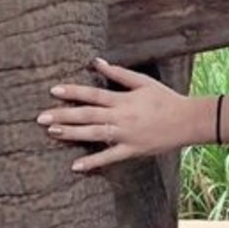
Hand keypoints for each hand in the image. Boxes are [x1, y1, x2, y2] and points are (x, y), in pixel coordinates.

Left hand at [37, 57, 196, 171]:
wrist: (187, 121)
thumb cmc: (164, 99)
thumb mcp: (143, 82)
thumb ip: (118, 73)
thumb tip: (97, 62)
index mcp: (123, 99)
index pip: (93, 94)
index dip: (73, 92)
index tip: (53, 91)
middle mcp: (121, 117)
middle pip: (88, 115)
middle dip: (64, 116)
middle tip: (41, 117)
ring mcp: (126, 135)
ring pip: (94, 135)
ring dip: (72, 134)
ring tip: (52, 133)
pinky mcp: (132, 150)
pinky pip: (110, 157)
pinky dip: (93, 162)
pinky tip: (76, 166)